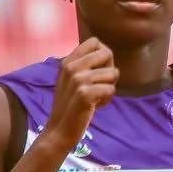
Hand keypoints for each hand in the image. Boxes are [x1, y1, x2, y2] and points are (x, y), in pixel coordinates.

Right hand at [42, 38, 117, 152]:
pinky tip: (94, 106)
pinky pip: (111, 89)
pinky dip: (107, 100)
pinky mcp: (84, 94)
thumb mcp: (73, 79)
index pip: (95, 41)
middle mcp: (71, 67)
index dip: (104, 56)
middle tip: (99, 86)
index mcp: (67, 61)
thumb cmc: (71, 105)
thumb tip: (107, 52)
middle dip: (110, 71)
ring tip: (95, 98)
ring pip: (113, 73)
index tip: (98, 72)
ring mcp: (77, 79)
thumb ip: (85, 65)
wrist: (59, 130)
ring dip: (109, 88)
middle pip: (107, 53)